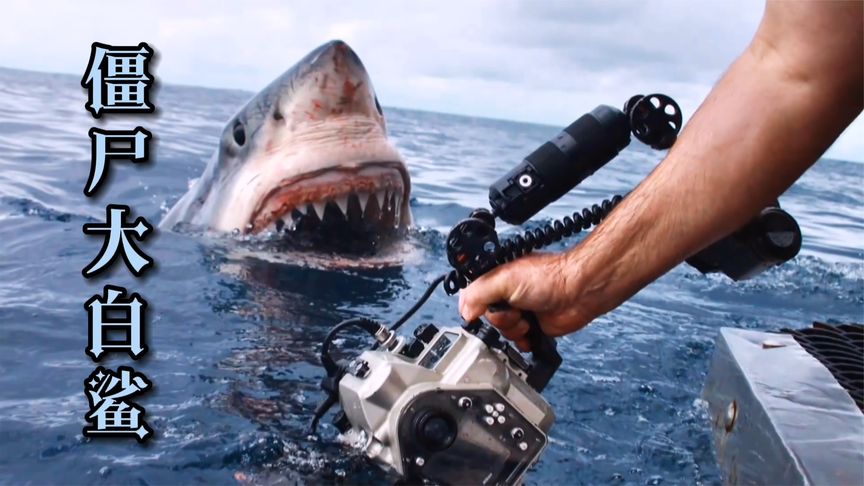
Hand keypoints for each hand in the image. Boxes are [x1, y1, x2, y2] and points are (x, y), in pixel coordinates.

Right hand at [458, 252, 598, 350]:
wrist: (578, 292)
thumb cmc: (550, 277)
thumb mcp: (504, 278)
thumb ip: (478, 293)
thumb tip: (465, 311)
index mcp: (497, 279)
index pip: (473, 298)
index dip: (475, 309)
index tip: (481, 313)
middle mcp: (507, 295)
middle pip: (487, 319)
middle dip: (500, 320)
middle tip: (514, 310)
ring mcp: (520, 311)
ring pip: (502, 332)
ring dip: (513, 330)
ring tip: (527, 318)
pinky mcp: (533, 326)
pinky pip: (518, 342)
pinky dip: (523, 341)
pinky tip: (532, 331)